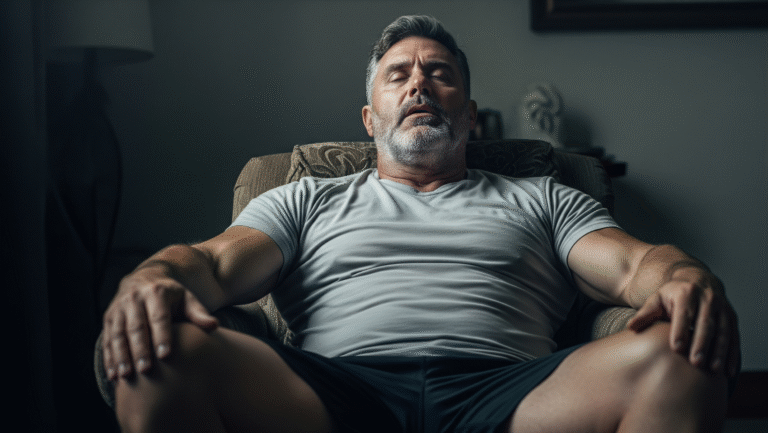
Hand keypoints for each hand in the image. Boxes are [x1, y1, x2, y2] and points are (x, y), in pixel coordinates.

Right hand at [101, 266, 218, 379]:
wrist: (144, 279)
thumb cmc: (171, 296)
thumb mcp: (187, 299)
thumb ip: (198, 314)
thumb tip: (214, 326)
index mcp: (156, 292)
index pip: (159, 316)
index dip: (162, 336)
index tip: (165, 355)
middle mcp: (134, 298)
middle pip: (136, 326)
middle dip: (140, 349)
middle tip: (146, 370)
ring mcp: (118, 308)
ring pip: (117, 334)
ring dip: (121, 356)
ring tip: (126, 375)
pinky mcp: (108, 318)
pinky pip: (107, 339)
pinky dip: (109, 358)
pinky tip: (113, 375)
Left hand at [627, 279, 739, 376]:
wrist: (697, 280)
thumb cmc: (672, 295)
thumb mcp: (656, 300)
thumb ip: (645, 314)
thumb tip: (630, 327)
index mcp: (686, 293)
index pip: (683, 313)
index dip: (680, 330)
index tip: (675, 348)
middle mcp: (707, 298)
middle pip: (706, 323)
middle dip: (701, 343)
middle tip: (695, 362)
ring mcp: (722, 307)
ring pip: (723, 331)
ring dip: (720, 351)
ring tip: (713, 369)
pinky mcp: (732, 317)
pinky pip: (735, 337)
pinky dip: (733, 354)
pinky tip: (728, 370)